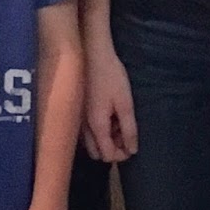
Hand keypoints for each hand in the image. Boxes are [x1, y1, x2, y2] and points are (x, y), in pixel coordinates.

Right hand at [82, 44, 137, 162]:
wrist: (91, 53)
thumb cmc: (111, 77)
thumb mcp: (125, 103)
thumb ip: (129, 129)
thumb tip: (132, 150)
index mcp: (97, 126)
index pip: (107, 156)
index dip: (122, 154)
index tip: (131, 143)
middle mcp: (83, 127)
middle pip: (96, 153)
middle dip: (111, 149)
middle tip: (124, 133)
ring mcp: (78, 118)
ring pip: (90, 142)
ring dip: (104, 140)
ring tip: (117, 121)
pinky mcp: (76, 110)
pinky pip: (86, 131)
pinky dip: (97, 130)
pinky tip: (106, 113)